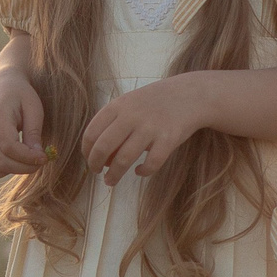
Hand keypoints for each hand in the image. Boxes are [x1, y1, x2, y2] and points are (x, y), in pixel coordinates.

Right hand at [0, 64, 47, 177]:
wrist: (1, 89)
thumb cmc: (21, 97)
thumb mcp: (33, 108)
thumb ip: (34, 132)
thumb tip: (38, 157)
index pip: (9, 146)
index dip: (28, 157)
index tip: (45, 157)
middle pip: (2, 161)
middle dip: (25, 167)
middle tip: (41, 161)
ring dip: (17, 169)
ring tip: (30, 158)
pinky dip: (8, 168)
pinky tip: (19, 156)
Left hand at [83, 76, 209, 185]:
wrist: (190, 95)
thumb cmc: (155, 101)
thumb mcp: (130, 103)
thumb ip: (114, 123)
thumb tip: (101, 156)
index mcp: (118, 105)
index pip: (91, 132)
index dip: (86, 151)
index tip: (89, 160)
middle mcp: (132, 116)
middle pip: (103, 147)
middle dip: (95, 164)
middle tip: (96, 172)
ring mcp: (150, 128)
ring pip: (124, 159)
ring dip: (114, 175)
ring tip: (110, 181)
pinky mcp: (168, 140)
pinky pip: (151, 164)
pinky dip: (143, 172)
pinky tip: (140, 171)